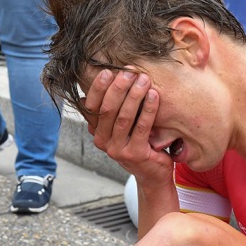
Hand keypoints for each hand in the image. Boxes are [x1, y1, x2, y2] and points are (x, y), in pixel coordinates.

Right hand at [83, 69, 174, 188]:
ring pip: (124, 117)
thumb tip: (103, 81)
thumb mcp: (121, 127)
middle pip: (107, 110)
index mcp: (96, 132)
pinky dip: (148, 109)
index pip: (91, 107)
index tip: (108, 71)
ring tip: (144, 80)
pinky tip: (154, 95)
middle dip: (119, 88)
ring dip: (134, 95)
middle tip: (130, 72)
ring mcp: (118, 150)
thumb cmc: (138, 143)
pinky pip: (142, 127)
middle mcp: (102, 142)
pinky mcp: (135, 154)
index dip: (98, 88)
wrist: (152, 174)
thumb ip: (113, 110)